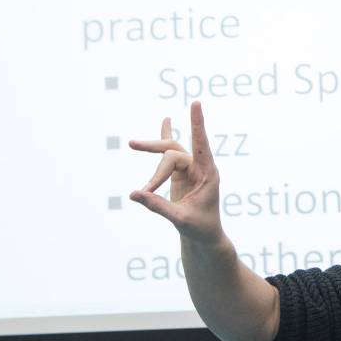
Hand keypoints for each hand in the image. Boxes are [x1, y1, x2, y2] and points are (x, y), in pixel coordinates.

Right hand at [128, 101, 224, 245]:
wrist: (204, 236)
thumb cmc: (199, 229)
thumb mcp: (179, 218)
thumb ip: (158, 206)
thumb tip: (133, 194)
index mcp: (208, 174)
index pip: (202, 144)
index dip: (198, 124)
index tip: (196, 104)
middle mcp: (200, 168)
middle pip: (175, 149)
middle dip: (154, 147)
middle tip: (132, 145)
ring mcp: (191, 170)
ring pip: (168, 153)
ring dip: (152, 149)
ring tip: (132, 144)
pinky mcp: (181, 174)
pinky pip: (171, 153)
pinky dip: (167, 138)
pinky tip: (166, 120)